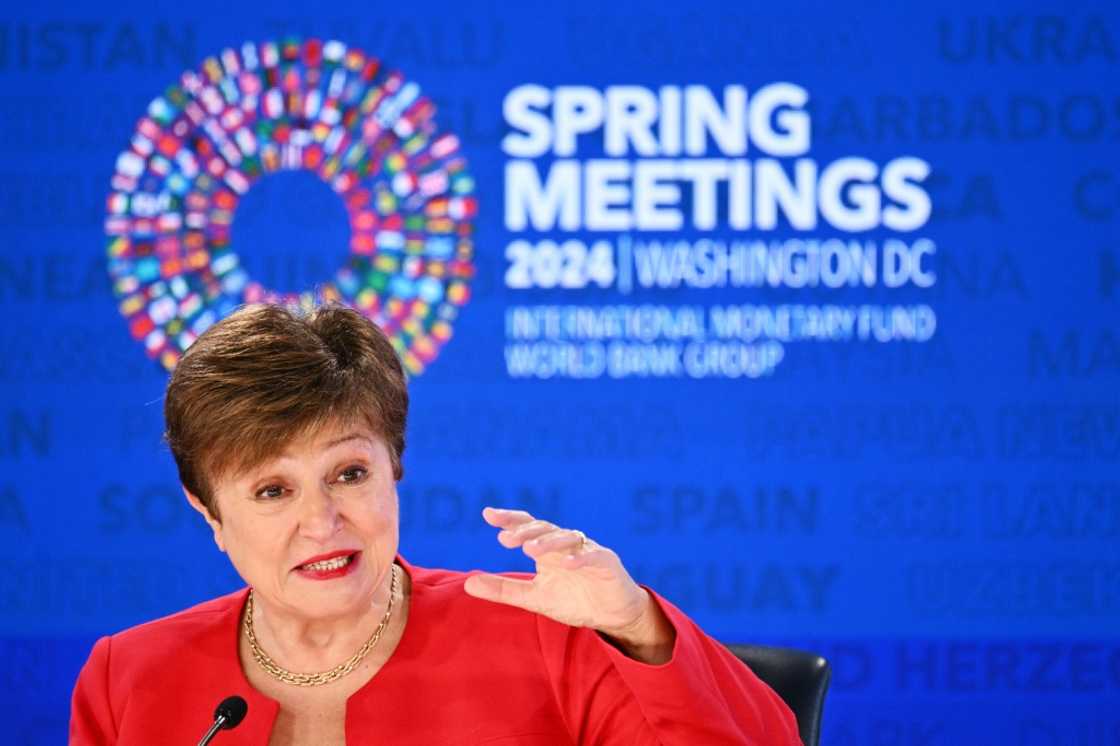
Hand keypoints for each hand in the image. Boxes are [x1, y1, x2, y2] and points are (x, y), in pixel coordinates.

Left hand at [463, 507, 670, 651]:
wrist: (612, 615)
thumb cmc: (574, 600)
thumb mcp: (534, 597)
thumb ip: (503, 590)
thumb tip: (468, 583)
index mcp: (547, 550)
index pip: (527, 527)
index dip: (509, 519)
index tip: (487, 514)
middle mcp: (565, 545)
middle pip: (545, 528)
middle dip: (525, 531)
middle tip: (505, 539)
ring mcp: (586, 551)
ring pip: (566, 538)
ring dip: (548, 542)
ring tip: (530, 550)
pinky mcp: (606, 562)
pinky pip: (592, 555)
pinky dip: (579, 558)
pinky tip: (566, 564)